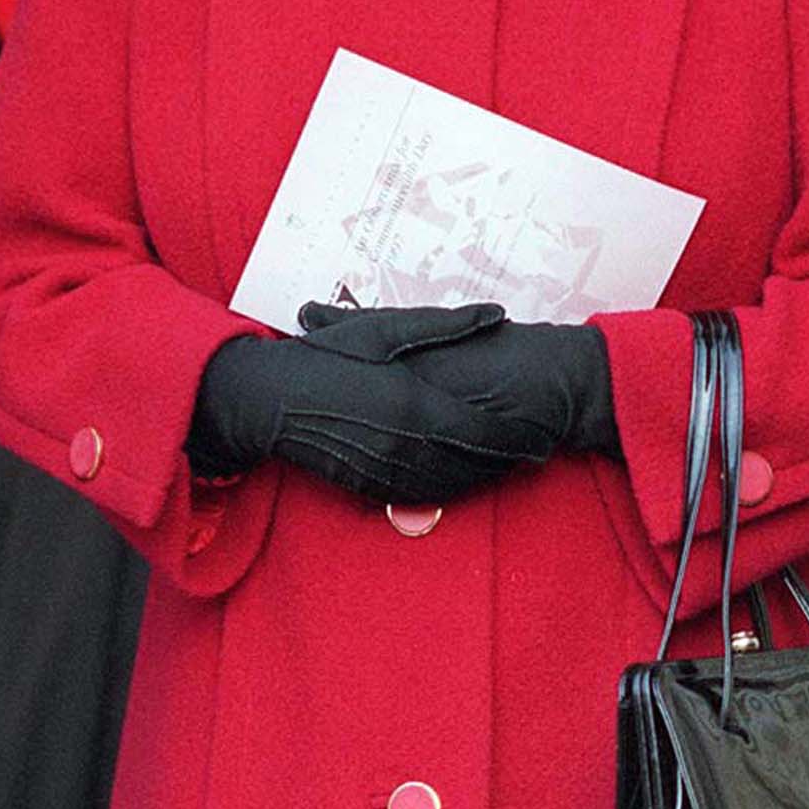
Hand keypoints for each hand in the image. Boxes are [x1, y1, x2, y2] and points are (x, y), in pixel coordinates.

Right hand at [187, 312, 558, 502]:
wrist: (267, 401)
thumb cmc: (324, 358)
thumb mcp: (383, 332)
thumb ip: (445, 326)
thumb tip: (496, 313)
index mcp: (414, 406)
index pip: (483, 432)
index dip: (517, 438)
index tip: (542, 435)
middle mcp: (405, 446)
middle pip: (473, 463)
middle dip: (507, 459)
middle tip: (535, 451)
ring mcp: (386, 471)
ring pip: (451, 483)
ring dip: (481, 477)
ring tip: (507, 464)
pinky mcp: (369, 486)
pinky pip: (421, 494)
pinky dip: (448, 488)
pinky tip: (462, 475)